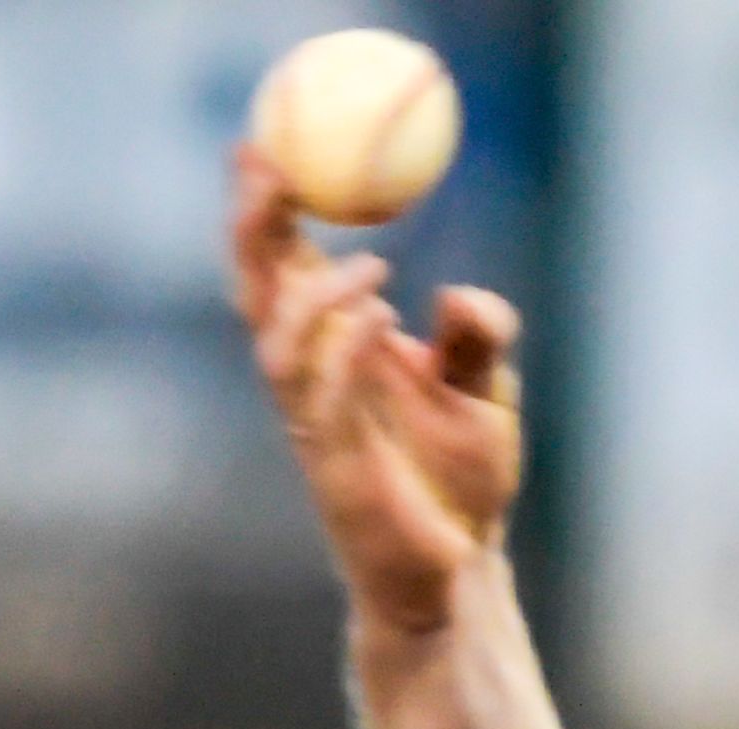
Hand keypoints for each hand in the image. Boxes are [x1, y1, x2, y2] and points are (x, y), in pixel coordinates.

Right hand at [227, 148, 522, 633]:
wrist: (461, 580)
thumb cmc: (462, 487)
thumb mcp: (486, 393)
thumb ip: (478, 335)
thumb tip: (460, 298)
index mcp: (331, 353)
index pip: (280, 266)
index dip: (264, 206)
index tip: (265, 139)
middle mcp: (309, 383)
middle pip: (255, 291)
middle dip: (253, 228)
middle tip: (270, 165)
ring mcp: (317, 428)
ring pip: (280, 345)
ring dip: (315, 294)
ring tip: (374, 264)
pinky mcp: (338, 474)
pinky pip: (328, 402)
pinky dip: (348, 352)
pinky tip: (385, 315)